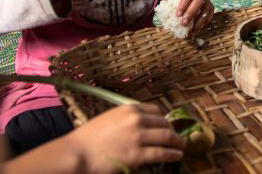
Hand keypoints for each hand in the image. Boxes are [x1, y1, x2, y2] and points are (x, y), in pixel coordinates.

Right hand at [65, 103, 183, 173]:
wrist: (75, 154)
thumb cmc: (87, 138)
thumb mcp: (108, 119)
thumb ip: (126, 120)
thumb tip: (142, 126)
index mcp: (129, 109)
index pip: (155, 110)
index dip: (163, 119)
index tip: (166, 125)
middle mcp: (136, 120)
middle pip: (163, 123)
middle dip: (172, 131)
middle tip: (177, 137)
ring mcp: (138, 137)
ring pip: (167, 137)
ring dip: (177, 142)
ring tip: (182, 146)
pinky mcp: (138, 154)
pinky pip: (162, 153)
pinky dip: (173, 154)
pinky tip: (177, 156)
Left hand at [159, 0, 213, 36]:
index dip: (184, 4)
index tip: (178, 15)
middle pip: (199, 1)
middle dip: (191, 13)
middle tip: (183, 23)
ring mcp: (207, 1)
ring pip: (205, 10)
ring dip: (199, 21)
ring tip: (191, 30)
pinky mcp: (211, 8)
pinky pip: (210, 16)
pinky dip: (204, 24)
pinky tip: (196, 30)